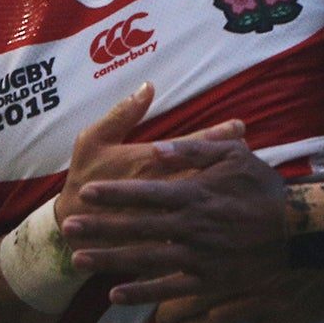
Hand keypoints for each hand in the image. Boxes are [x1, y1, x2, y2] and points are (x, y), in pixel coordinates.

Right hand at [56, 84, 245, 227]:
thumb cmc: (85, 176)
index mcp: (141, 162)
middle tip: (253, 148)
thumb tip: (148, 86)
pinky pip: (190, 229)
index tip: (240, 126)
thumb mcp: (92, 139)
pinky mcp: (158, 236)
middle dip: (227, 158)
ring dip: (222, 187)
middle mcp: (155, 187)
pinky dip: (210, 219)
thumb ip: (122, 114)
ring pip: (199, 199)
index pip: (185, 145)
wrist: (71, 226)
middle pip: (200, 171)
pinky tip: (230, 214)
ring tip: (248, 176)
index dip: (213, 135)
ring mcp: (159, 214)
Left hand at [62, 138, 291, 305]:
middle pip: (136, 228)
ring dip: (110, 261)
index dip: (114, 193)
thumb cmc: (269, 191)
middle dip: (100, 227)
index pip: (146, 193)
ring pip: (145, 261)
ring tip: (80, 260)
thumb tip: (160, 146)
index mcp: (196, 195)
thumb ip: (197, 149)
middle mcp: (191, 228)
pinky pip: (168, 289)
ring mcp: (198, 259)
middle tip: (68, 227)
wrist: (303, 234)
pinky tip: (116, 294)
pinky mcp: (208, 283)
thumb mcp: (238, 157)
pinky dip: (141, 293)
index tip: (87, 192)